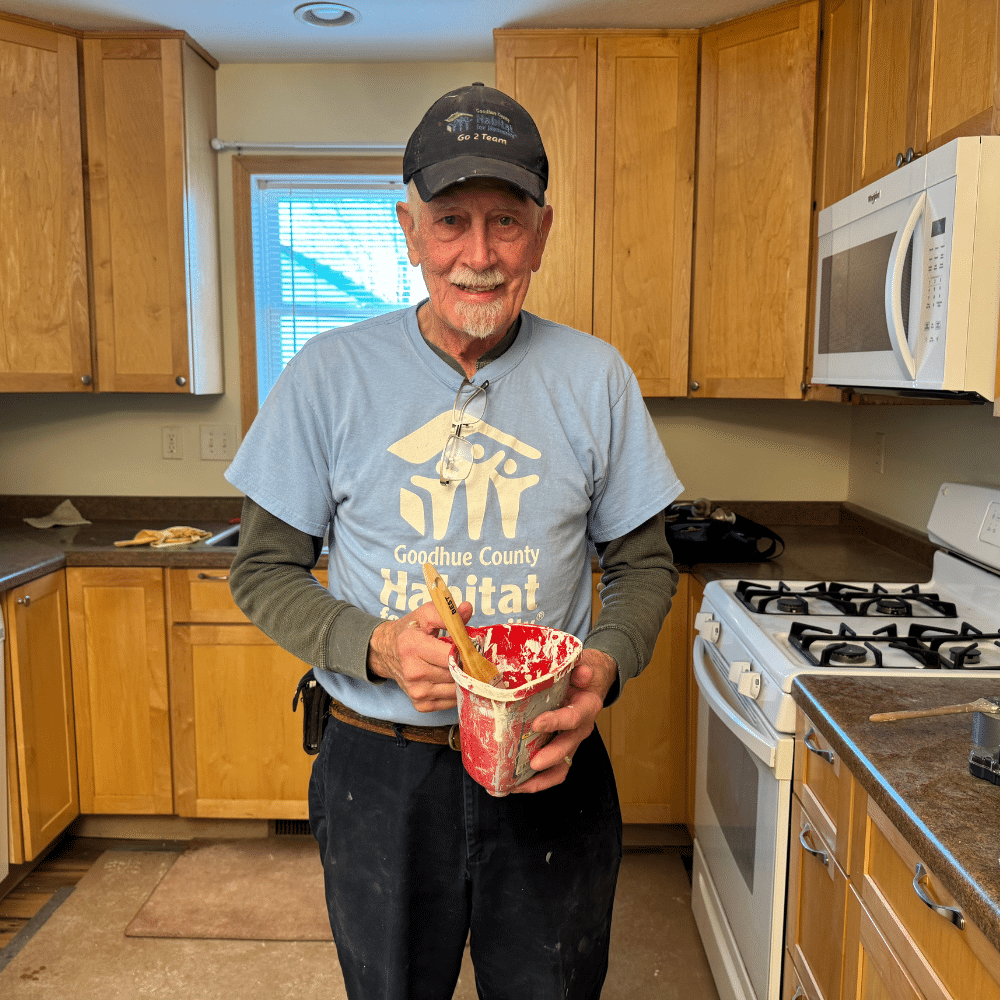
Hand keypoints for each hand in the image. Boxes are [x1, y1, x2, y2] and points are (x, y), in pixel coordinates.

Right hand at [367, 602, 471, 712]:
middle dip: (467, 665)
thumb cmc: (409, 631)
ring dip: (463, 679)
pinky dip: (455, 691)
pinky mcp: (420, 705)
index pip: (451, 656)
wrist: (386, 652)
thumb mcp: (425, 615)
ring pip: (456, 690)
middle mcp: (413, 672)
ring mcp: (416, 692)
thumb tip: (467, 608)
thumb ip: (448, 613)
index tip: (471, 645)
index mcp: (412, 647)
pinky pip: (450, 702)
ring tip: (459, 666)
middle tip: (468, 655)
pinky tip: (450, 679)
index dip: (466, 650)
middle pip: (456, 674)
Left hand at [511, 648, 617, 793]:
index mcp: (586, 707)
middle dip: (549, 757)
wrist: (594, 679)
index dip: (557, 722)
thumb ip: (580, 667)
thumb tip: (583, 672)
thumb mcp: (583, 663)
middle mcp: (581, 729)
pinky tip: (513, 784)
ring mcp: (571, 741)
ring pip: (561, 768)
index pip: (574, 717)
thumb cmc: (582, 672)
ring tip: (516, 785)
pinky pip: (552, 770)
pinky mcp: (561, 748)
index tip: (537, 724)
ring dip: (540, 779)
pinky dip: (536, 780)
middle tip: (531, 763)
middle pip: (568, 748)